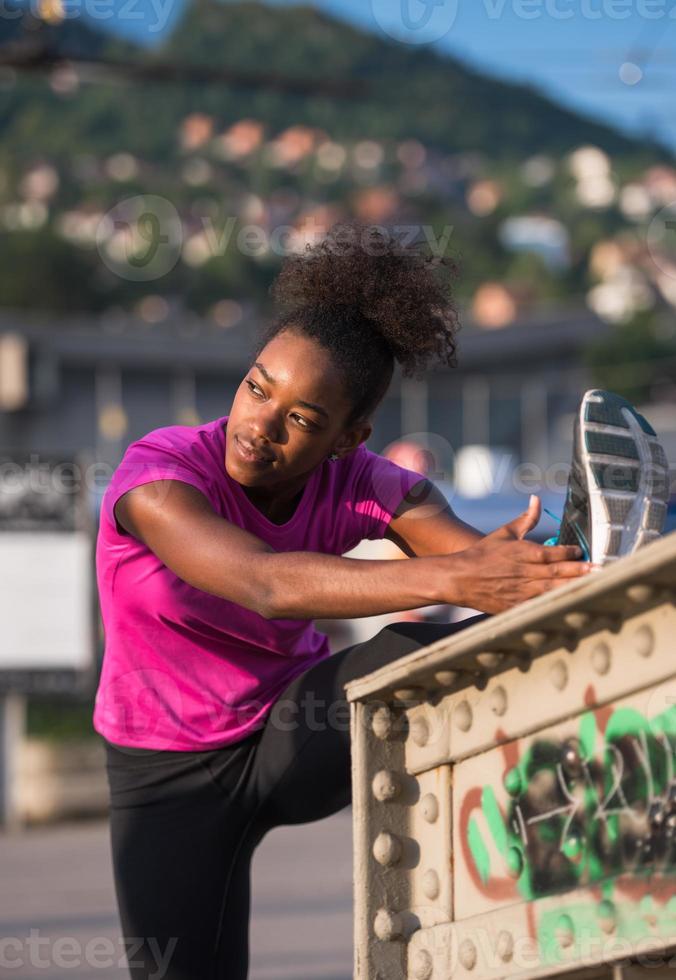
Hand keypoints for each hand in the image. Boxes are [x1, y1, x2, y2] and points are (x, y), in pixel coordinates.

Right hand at [443, 495, 594, 614]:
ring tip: (594, 585)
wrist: (459, 578)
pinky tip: (571, 604)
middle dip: (582, 571)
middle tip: (601, 570)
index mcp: (525, 552)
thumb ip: (526, 519)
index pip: (555, 552)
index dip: (572, 552)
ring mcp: (523, 591)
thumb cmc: (482, 554)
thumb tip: (536, 499)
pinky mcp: (517, 606)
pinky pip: (541, 606)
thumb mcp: (505, 533)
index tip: (584, 552)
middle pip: (560, 572)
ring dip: (575, 587)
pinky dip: (556, 605)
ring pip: (555, 590)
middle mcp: (526, 572)